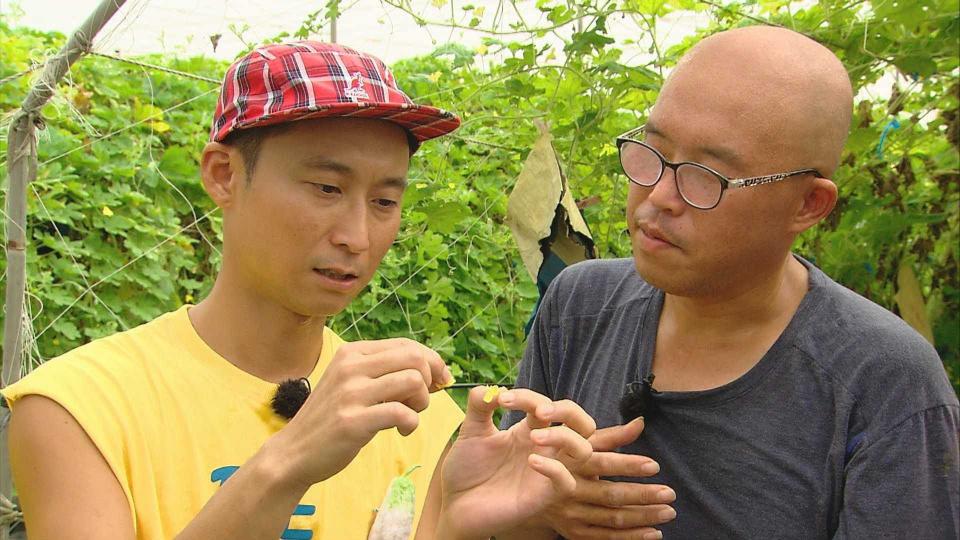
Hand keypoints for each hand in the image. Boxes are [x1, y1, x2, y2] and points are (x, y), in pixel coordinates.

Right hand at [269, 338, 451, 486]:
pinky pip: (403, 413)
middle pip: (415, 357)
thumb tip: (434, 370)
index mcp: (352, 352)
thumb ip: (384, 372)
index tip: (438, 381)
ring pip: (413, 381)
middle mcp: (351, 366)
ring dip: (421, 403)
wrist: (293, 452)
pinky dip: (412, 423)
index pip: (407, 344)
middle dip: (429, 379)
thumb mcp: (350, 383)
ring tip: (409, 416)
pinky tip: (401, 431)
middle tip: (420, 401)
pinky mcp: (353, 421)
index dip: (432, 362)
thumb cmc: (330, 418)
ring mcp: (351, 393)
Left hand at [437, 387, 595, 539]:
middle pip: (582, 423)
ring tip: (534, 437)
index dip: (528, 397)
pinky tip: (531, 461)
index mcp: (529, 431)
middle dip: (568, 410)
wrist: (454, 505)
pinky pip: (567, 482)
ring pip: (583, 450)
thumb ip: (480, 405)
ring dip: (564, 436)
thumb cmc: (466, 470)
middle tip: (541, 411)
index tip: (502, 399)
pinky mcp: (542, 496)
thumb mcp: (470, 431)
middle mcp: (544, 449)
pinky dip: (554, 468)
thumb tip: (494, 388)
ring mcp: (546, 472)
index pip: (546, 405)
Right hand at [542, 418, 676, 539]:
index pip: (603, 463)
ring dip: (643, 516)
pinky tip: (653, 533)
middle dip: (643, 495)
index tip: (654, 465)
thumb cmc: (560, 460)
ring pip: (612, 518)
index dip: (628, 465)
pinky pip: (605, 537)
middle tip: (670, 493)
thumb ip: (611, 436)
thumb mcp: (578, 445)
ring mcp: (571, 515)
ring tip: (668, 512)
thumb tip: (640, 422)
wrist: (527, 495)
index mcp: (570, 463)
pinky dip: (631, 537)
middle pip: (610, 495)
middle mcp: (569, 491)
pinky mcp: (574, 533)